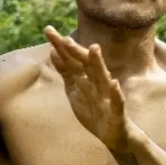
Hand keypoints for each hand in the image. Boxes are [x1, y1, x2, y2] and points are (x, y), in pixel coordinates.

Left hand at [45, 25, 129, 151]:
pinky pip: (117, 101)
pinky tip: (115, 84)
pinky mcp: (117, 111)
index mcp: (86, 77)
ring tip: (94, 48)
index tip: (48, 30)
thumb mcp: (74, 89)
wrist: (113, 134)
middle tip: (65, 38)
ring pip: (103, 77)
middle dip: (76, 51)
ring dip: (99, 64)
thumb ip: (66, 71)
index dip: (60, 46)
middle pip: (85, 64)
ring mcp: (108, 96)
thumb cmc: (94, 109)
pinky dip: (116, 93)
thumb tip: (53, 50)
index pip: (71, 58)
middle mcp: (97, 82)